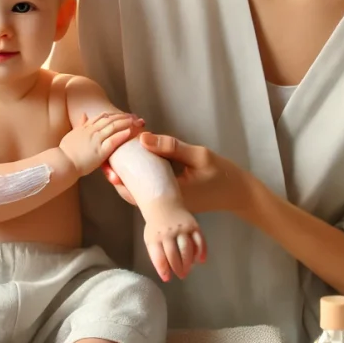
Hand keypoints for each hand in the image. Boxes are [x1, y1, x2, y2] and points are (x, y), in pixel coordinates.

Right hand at [60, 112, 144, 176]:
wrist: (62, 162)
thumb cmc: (66, 152)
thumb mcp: (72, 134)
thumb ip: (80, 124)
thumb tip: (83, 114)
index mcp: (86, 127)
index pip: (103, 117)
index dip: (114, 114)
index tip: (123, 114)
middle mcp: (92, 131)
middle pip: (110, 119)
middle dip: (123, 117)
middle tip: (135, 116)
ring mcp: (96, 140)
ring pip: (113, 127)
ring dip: (126, 123)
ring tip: (136, 121)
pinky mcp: (100, 151)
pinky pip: (112, 140)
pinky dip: (121, 135)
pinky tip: (129, 132)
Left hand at [107, 132, 255, 216]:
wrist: (239, 193)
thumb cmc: (222, 174)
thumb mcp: (199, 155)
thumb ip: (171, 147)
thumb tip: (143, 138)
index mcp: (171, 195)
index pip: (137, 191)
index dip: (120, 179)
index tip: (108, 165)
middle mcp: (168, 203)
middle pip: (135, 194)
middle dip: (120, 178)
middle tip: (105, 162)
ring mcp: (172, 204)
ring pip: (144, 194)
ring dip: (130, 179)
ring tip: (116, 163)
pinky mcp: (176, 200)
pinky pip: (154, 192)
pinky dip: (144, 180)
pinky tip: (139, 166)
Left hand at [143, 197, 206, 282]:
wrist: (164, 205)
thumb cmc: (156, 228)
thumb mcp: (151, 240)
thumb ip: (157, 255)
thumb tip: (167, 275)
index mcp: (155, 238)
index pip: (159, 257)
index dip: (164, 270)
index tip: (167, 279)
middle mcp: (168, 233)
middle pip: (174, 254)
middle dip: (178, 268)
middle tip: (181, 275)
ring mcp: (182, 228)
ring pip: (187, 248)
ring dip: (189, 262)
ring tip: (188, 270)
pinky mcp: (193, 225)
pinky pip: (199, 240)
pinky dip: (201, 251)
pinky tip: (201, 260)